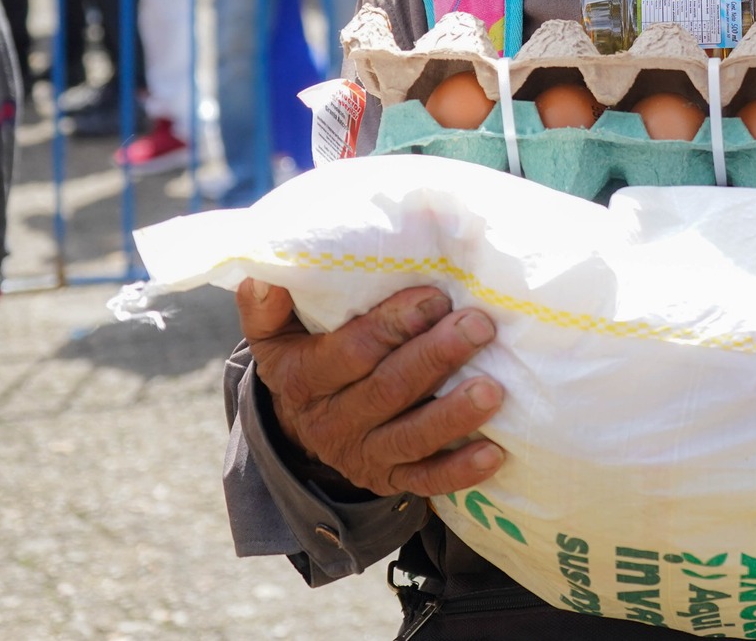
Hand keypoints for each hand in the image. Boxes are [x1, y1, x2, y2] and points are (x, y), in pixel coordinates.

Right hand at [238, 279, 505, 498]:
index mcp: (304, 379)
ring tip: (494, 389)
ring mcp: (363, 455)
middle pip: (388, 391)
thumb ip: (268, 304)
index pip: (350, 353)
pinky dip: (460, 470)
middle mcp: (332, 422)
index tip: (434, 298)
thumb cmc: (308, 357)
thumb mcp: (276, 334)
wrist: (303, 428)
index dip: (393, 326)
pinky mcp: (390, 479)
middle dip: (436, 356)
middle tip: (479, 326)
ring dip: (454, 415)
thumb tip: (262, 274)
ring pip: (411, 438)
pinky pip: (425, 481)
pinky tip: (493, 453)